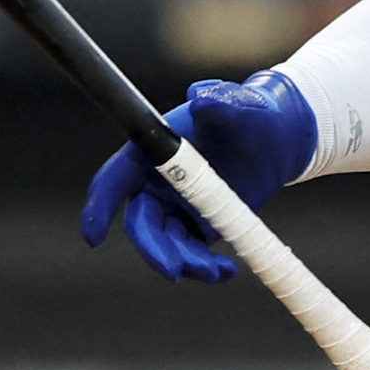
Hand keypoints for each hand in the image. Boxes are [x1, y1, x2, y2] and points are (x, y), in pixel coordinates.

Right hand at [79, 70, 315, 281]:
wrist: (276, 138)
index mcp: (150, 153)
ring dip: (186, 263)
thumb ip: (218, 99)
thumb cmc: (249, 114)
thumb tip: (201, 97)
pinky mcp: (201, 226)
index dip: (100, 207)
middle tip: (173, 271)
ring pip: (168, 245)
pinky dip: (208, 268)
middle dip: (152, 249)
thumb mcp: (237, 104)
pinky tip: (227, 272)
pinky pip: (195, 254)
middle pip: (140, 223)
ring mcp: (178, 208)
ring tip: (215, 271)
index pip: (113, 181)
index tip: (94, 237)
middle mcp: (158, 184)